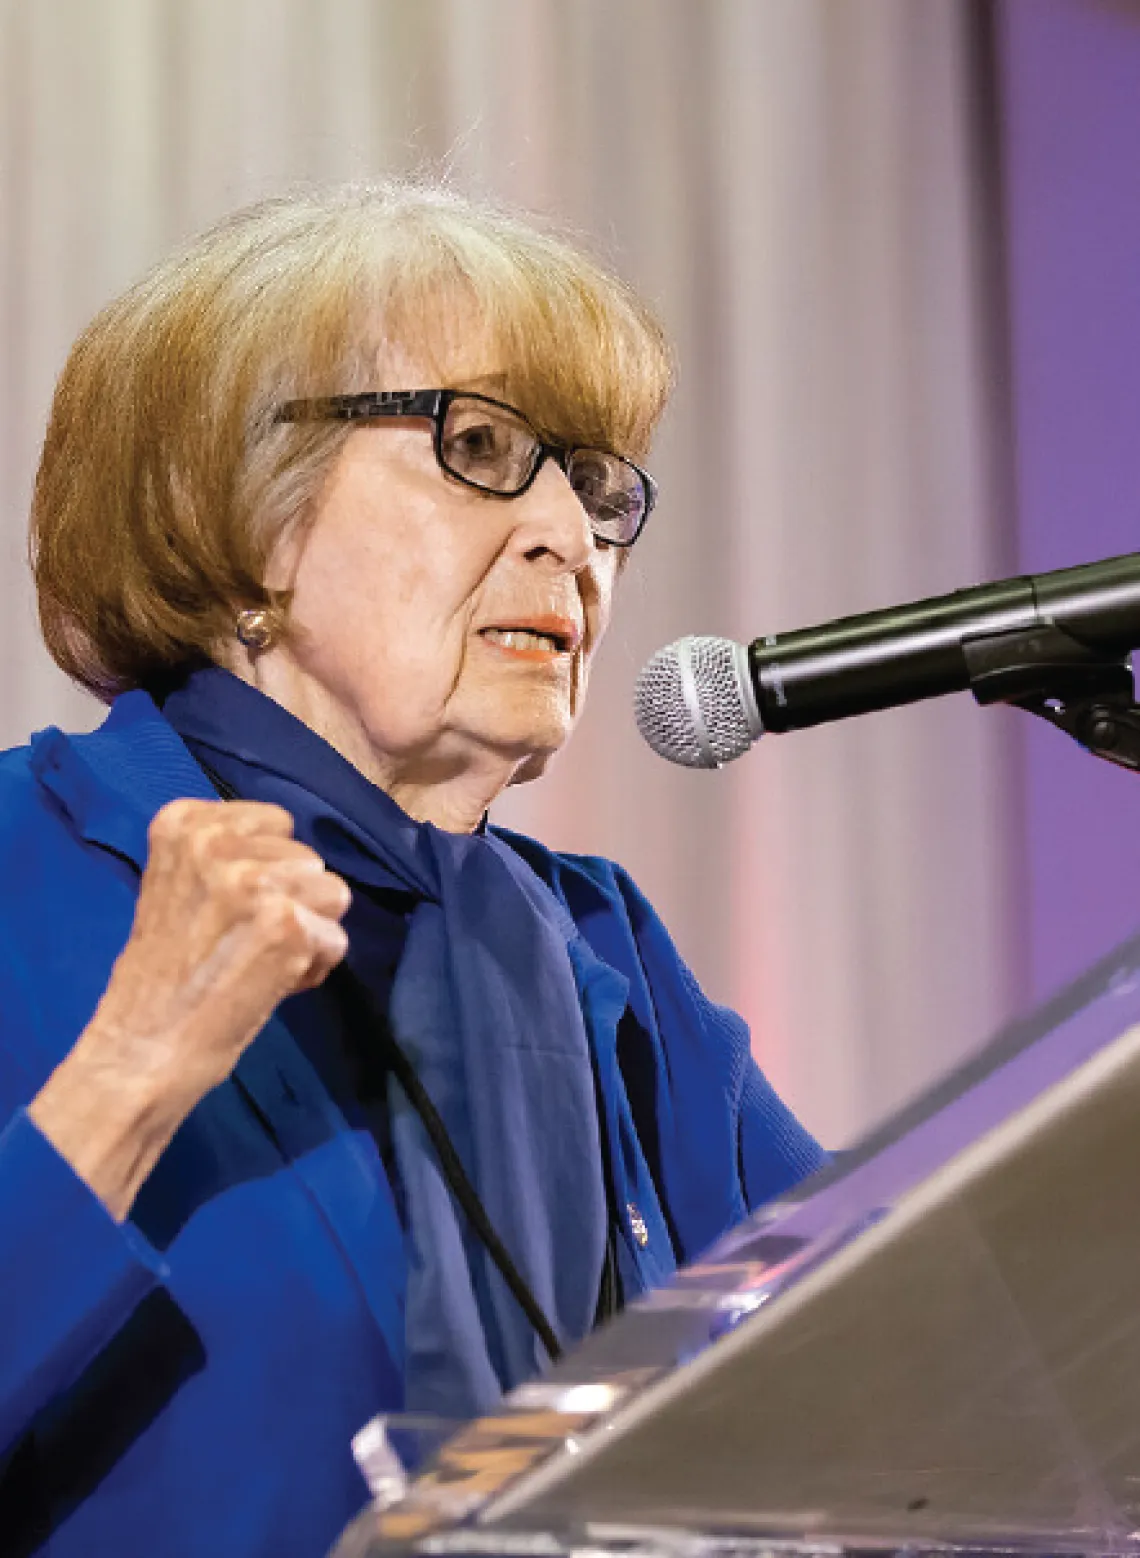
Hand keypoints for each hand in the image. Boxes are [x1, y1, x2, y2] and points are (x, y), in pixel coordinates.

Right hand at [29, 798, 350, 1218]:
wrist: (142, 1047)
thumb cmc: (163, 973)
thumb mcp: (179, 885)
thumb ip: (228, 856)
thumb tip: (301, 858)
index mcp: (184, 822)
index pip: (276, 822)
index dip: (267, 870)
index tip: (228, 908)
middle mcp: (216, 841)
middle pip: (308, 857)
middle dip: (291, 900)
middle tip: (242, 943)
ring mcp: (253, 881)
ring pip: (332, 893)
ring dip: (308, 933)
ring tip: (257, 960)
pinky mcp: (285, 923)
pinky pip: (336, 940)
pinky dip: (313, 969)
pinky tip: (268, 985)